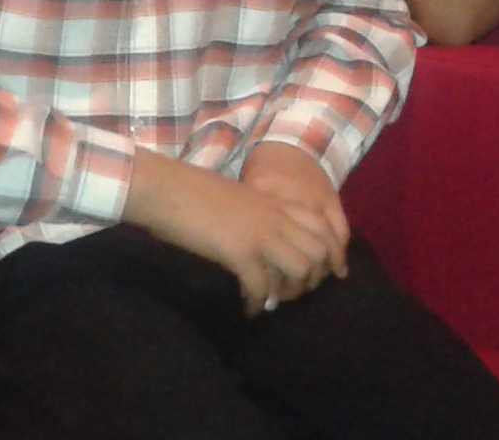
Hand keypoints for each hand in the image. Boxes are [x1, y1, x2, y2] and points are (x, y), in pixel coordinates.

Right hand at [130, 154, 345, 315]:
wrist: (165, 188)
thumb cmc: (191, 191)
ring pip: (300, 269)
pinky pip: (262, 287)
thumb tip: (261, 242)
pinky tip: (249, 310)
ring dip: (289, 292)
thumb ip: (256, 215)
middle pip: (319, 250)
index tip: (332, 273)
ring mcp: (260, 233)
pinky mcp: (240, 251)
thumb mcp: (237, 198)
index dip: (333, 252)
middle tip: (294, 293)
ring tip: (272, 301)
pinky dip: (258, 303)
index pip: (322, 225)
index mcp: (274, 201)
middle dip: (314, 278)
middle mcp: (275, 216)